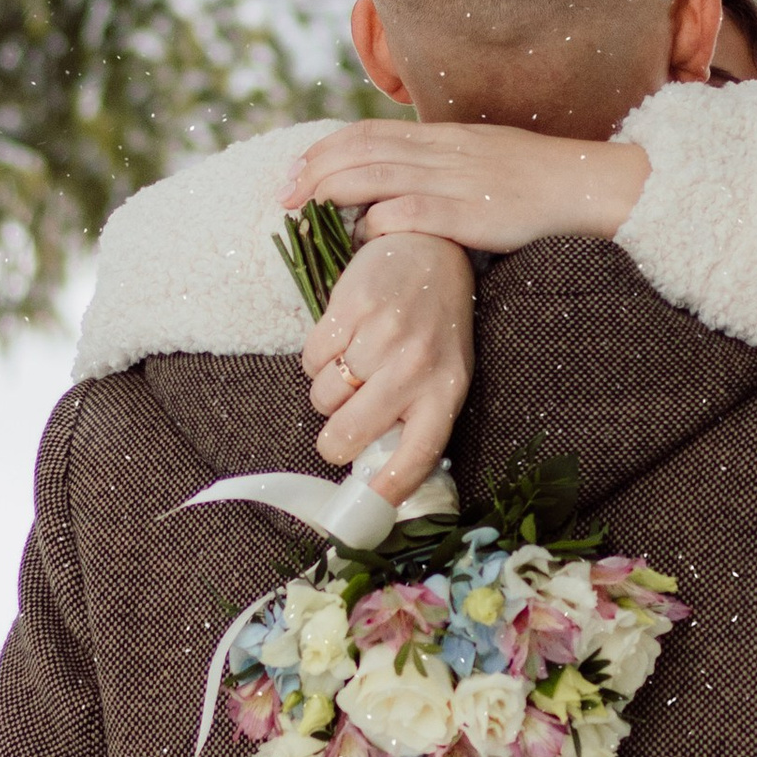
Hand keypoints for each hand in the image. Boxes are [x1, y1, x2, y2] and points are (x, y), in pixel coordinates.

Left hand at [284, 120, 649, 251]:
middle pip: (361, 150)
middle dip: (313, 171)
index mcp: (444, 137)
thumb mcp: (485, 160)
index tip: (295, 172)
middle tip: (281, 196)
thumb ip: (443, 166)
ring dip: (332, 193)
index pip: (369, 133)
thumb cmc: (540, 183)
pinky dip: (378, 222)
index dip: (324, 150)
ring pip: (376, 175)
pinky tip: (359, 238)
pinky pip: (413, 212)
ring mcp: (457, 180)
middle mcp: (444, 151)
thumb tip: (401, 182)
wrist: (590, 186)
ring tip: (301, 214)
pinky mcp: (473, 213)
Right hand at [301, 231, 475, 502]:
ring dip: (326, 391)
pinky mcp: (352, 309)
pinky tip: (342, 339)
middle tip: (338, 431)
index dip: (388, 488)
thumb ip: (419, 416)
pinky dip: (316, 358)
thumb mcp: (445, 372)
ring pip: (323, 397)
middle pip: (349, 433)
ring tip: (351, 367)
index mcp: (446, 391)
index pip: (416, 456)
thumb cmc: (435, 324)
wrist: (430, 251)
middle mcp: (416, 368)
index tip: (368, 506)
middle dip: (333, 441)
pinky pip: (311, 359)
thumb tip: (379, 473)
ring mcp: (383, 337)